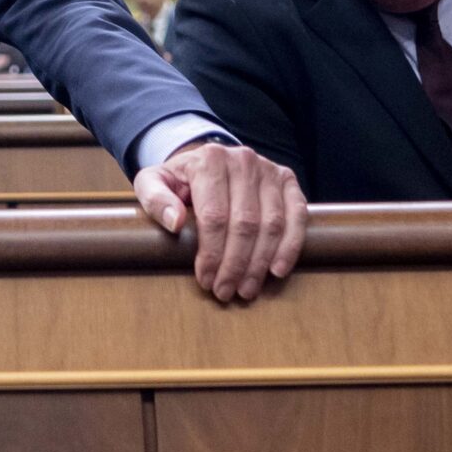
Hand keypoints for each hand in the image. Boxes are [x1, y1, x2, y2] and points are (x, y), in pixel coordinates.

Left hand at [132, 139, 307, 303]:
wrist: (208, 163)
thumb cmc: (179, 180)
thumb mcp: (154, 183)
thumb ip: (155, 199)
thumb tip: (174, 222)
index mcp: (209, 160)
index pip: (214, 215)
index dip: (212, 253)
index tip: (205, 279)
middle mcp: (243, 160)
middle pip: (244, 223)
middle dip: (235, 264)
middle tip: (226, 291)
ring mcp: (269, 169)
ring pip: (271, 224)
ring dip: (260, 263)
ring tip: (247, 289)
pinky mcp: (288, 180)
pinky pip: (297, 216)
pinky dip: (290, 245)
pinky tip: (277, 270)